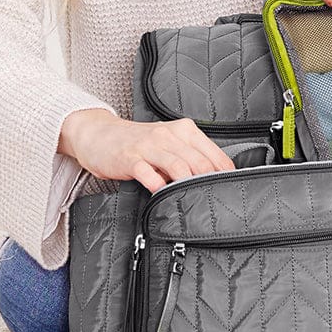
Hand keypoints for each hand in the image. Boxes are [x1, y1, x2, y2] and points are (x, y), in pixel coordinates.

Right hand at [58, 109, 234, 192]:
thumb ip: (191, 157)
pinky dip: (159, 186)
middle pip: (200, 162)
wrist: (100, 135)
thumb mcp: (169, 143)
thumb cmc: (139, 143)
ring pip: (179, 166)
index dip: (225, 174)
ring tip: (192, 199)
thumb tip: (217, 179)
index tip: (230, 190)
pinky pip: (149, 174)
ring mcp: (150, 146)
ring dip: (188, 185)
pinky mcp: (131, 159)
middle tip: (214, 200)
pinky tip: (162, 193)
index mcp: (184, 130)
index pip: (214, 154)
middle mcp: (169, 135)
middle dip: (210, 183)